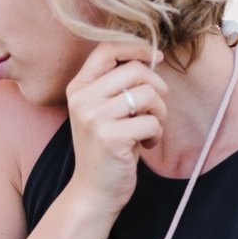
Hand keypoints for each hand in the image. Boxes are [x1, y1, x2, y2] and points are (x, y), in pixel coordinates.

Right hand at [65, 40, 167, 218]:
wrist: (93, 191)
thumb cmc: (105, 148)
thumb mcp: (102, 110)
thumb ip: (117, 85)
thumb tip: (152, 56)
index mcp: (78, 87)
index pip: (107, 49)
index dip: (136, 47)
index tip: (155, 57)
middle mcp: (82, 99)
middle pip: (134, 70)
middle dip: (156, 86)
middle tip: (156, 107)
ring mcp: (94, 118)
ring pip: (147, 95)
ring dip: (159, 112)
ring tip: (151, 127)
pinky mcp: (110, 138)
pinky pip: (151, 122)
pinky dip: (156, 134)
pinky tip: (145, 145)